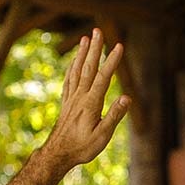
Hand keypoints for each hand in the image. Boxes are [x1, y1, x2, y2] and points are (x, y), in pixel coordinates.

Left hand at [38, 29, 131, 172]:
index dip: (112, 61)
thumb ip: (114, 116)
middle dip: (94, 48)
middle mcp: (80, 96)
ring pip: (77, 70)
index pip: (103, 78)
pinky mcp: (67, 102)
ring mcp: (72, 98)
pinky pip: (69, 79)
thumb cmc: (82, 147)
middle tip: (97, 31)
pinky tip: (75, 60)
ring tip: (86, 38)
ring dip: (82, 53)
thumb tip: (127, 98)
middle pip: (88, 68)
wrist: (58, 154)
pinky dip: (73, 66)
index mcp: (91, 103)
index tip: (119, 46)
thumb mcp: (102, 136)